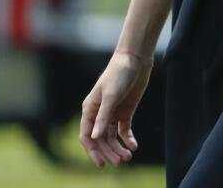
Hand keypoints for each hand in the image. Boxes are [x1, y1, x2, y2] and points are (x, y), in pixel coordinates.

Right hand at [79, 50, 152, 167]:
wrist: (136, 59)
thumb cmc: (119, 73)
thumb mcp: (111, 95)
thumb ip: (103, 116)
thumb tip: (94, 138)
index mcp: (89, 110)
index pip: (86, 136)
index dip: (92, 151)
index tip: (101, 163)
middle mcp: (99, 114)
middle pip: (100, 139)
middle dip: (108, 152)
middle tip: (119, 163)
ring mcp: (113, 113)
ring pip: (112, 137)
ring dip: (118, 148)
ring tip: (127, 157)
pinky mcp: (126, 111)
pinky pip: (124, 130)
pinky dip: (128, 139)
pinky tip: (134, 146)